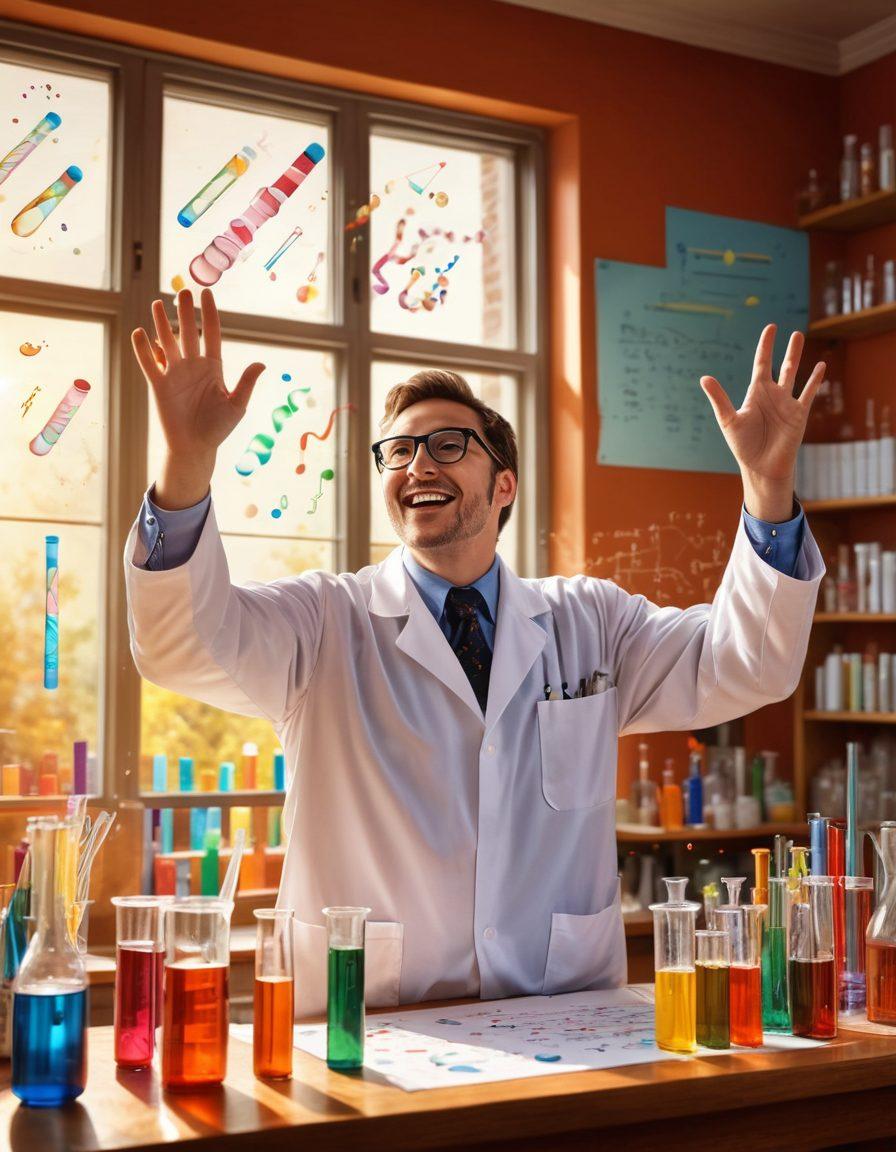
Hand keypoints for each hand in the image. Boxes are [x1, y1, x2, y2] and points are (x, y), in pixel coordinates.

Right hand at [131, 288, 264, 461]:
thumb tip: (261, 364)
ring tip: (156, 304)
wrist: (196, 447)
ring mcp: (175, 373)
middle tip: (182, 291)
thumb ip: (246, 383)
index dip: (209, 313)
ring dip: (162, 324)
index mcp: (213, 367)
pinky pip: (149, 363)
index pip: (211, 333)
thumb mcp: (237, 405)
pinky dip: (144, 349)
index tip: (207, 293)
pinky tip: (141, 333)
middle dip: (185, 312)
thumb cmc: (218, 428)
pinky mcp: (159, 385)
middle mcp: (193, 365)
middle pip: (188, 332)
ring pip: (167, 343)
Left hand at [700, 325, 824, 520]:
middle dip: (787, 349)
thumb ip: (719, 398)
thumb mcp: (729, 420)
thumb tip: (703, 377)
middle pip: (781, 366)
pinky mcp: (799, 414)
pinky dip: (815, 380)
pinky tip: (821, 366)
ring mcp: (787, 403)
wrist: (762, 467)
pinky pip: (809, 393)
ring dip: (797, 357)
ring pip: (795, 374)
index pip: (761, 363)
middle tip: (793, 332)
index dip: (766, 346)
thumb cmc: (743, 446)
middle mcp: (773, 395)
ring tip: (801, 338)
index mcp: (756, 393)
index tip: (770, 328)